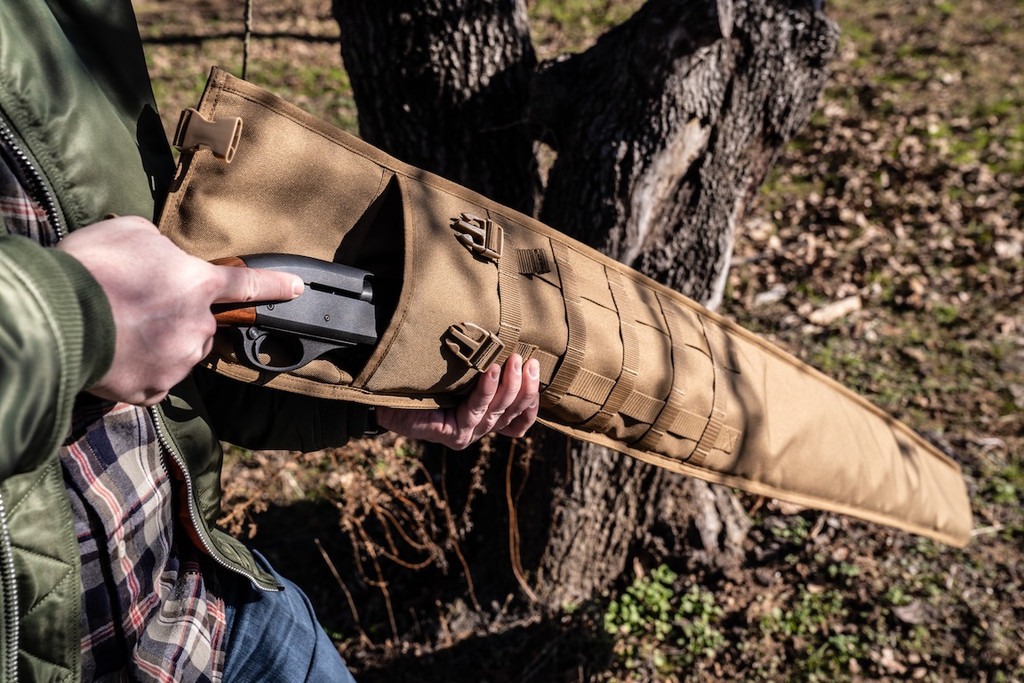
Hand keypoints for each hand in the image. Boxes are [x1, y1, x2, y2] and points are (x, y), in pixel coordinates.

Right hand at [57, 216, 303, 405]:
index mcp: (198, 285)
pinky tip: (117, 355)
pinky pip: (154, 381)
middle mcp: (198, 327)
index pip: (248, 284)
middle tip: (138, 308)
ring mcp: (178, 362)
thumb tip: (161, 259)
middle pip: (201, 324)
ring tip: (121, 329)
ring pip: (179, 352)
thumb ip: (161, 248)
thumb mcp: (132, 233)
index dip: (275, 286)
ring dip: (160, 344)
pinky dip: (139, 372)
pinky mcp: (152, 390)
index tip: (298, 289)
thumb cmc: (93, 267)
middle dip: (178, 317)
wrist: (56, 316)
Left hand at [375, 354, 540, 449]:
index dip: (531, 401)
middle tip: (531, 361)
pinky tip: (493, 371)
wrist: (382, 396)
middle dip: (526, 386)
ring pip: (498, 412)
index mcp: (482, 418)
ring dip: (511, 385)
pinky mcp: (453, 434)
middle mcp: (477, 428)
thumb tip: (503, 348)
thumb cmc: (420, 383)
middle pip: (512, 413)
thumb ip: (478, 372)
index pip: (517, 420)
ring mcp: (466, 433)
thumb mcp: (456, 377)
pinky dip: (486, 390)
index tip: (536, 373)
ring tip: (516, 361)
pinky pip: (476, 410)